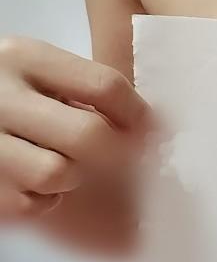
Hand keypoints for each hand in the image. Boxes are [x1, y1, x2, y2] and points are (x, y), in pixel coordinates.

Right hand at [0, 36, 149, 235]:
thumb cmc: (6, 93)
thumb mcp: (35, 71)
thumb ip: (80, 87)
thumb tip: (149, 124)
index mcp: (24, 57)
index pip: (105, 86)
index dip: (139, 113)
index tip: (155, 130)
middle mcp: (0, 96)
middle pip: (88, 134)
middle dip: (115, 151)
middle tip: (123, 157)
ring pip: (58, 173)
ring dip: (70, 176)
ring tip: (60, 162)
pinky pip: (30, 204)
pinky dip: (41, 200)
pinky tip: (31, 182)